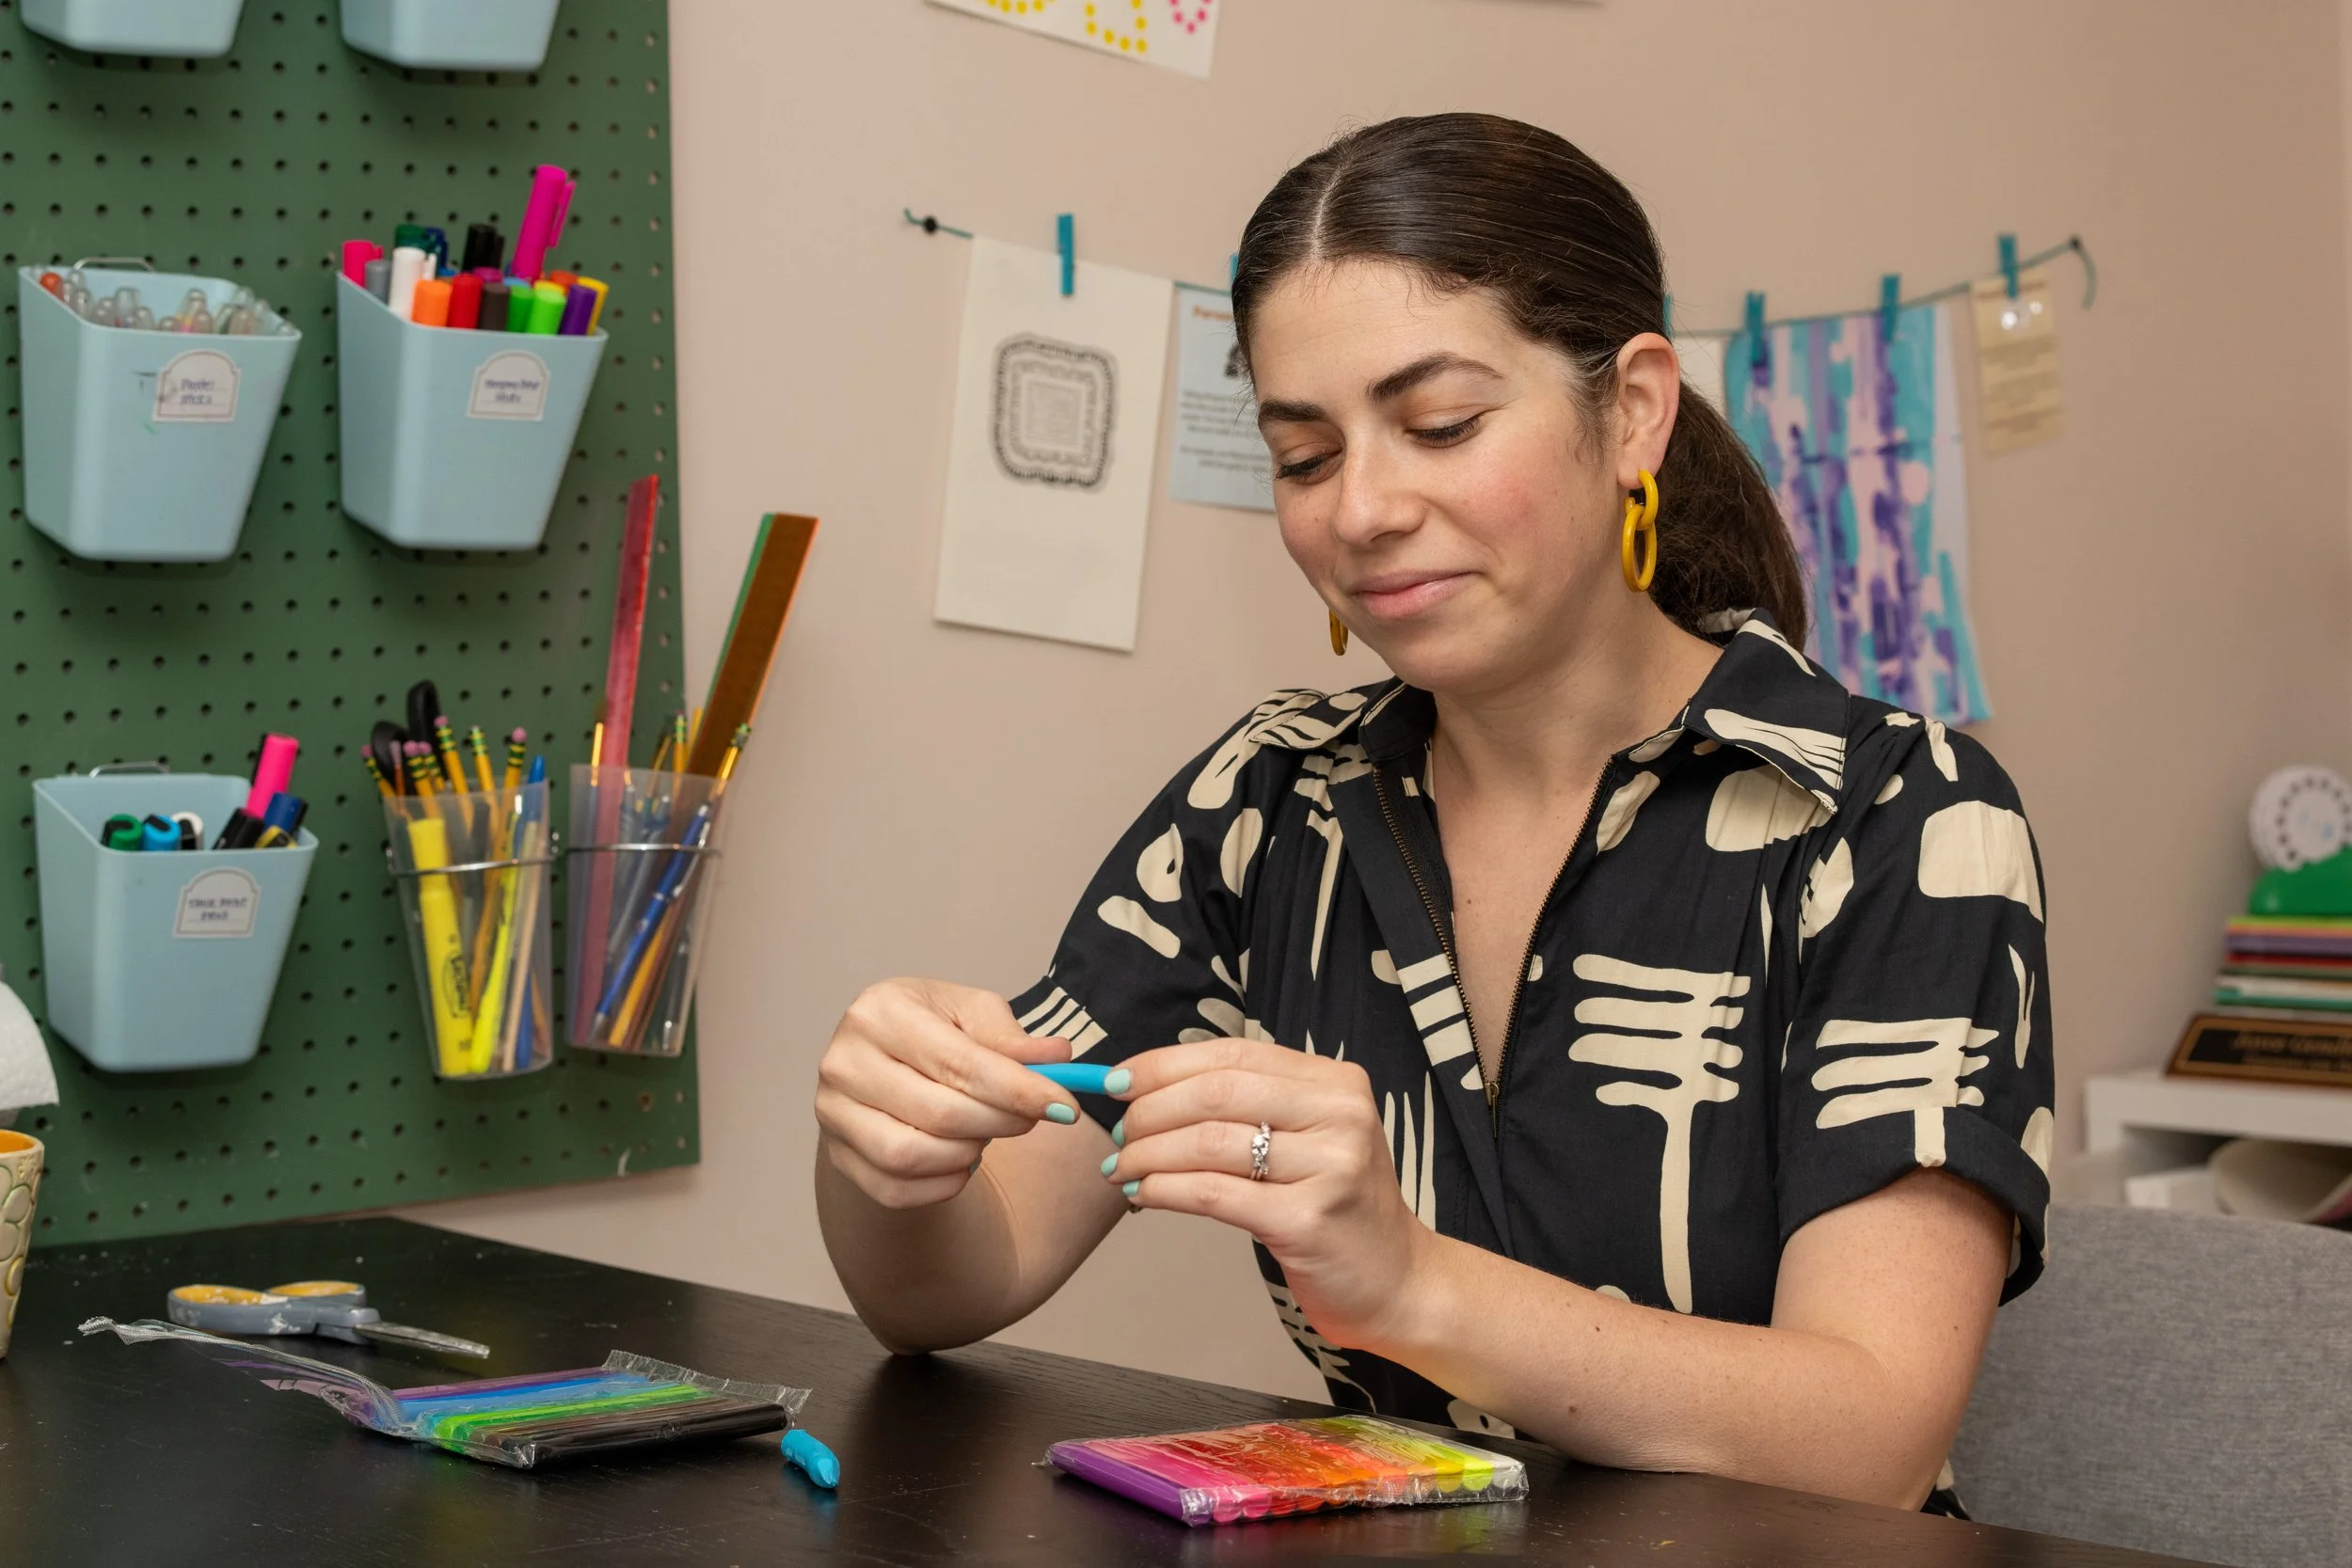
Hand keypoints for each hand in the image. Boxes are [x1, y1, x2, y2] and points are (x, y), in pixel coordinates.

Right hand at [816, 978, 1085, 1209]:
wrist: (881, 1064)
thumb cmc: (931, 1032)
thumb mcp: (971, 1015)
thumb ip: (1011, 1038)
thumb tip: (1057, 1057)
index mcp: (879, 1011)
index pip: (958, 1062)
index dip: (1018, 1089)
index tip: (1065, 1106)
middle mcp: (845, 1061)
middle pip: (938, 1112)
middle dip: (1000, 1121)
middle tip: (1034, 1118)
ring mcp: (833, 1113)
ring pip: (912, 1156)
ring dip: (968, 1153)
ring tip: (988, 1131)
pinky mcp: (838, 1157)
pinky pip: (896, 1189)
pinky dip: (943, 1183)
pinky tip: (960, 1158)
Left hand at [1102, 1038, 1431, 1348]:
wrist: (1398, 1281)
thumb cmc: (1338, 1208)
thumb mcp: (1311, 1137)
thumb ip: (1254, 1105)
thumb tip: (1154, 1086)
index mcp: (1336, 1082)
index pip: (1232, 1055)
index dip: (1164, 1064)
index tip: (1118, 1081)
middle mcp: (1339, 1114)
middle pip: (1215, 1093)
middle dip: (1149, 1110)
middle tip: (1117, 1132)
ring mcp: (1329, 1167)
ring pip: (1208, 1142)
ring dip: (1148, 1152)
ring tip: (1122, 1166)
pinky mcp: (1309, 1220)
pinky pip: (1215, 1194)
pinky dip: (1166, 1189)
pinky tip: (1145, 1193)